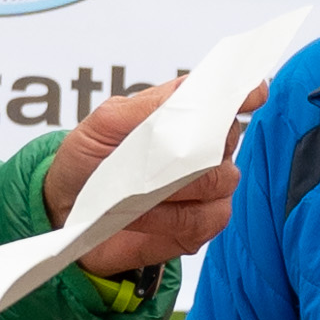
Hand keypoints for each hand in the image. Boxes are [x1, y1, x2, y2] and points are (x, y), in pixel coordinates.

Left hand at [43, 75, 244, 278]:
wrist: (67, 214)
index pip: (224, 98)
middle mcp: (202, 150)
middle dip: (193, 145)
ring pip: (219, 179)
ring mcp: (208, 189)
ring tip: (134, 191)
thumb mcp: (102, 125)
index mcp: (182, 116)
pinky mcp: (202, 226)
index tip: (252, 94)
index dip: (242, 93)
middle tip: (154, 154)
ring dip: (174, 185)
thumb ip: (144, 107)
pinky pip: (205, 218)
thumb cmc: (85, 164)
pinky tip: (141, 215)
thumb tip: (182, 99)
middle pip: (226, 138)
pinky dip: (169, 217)